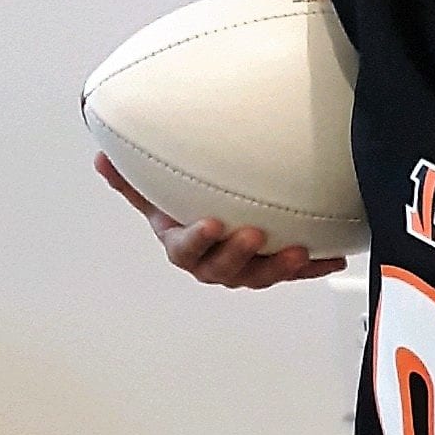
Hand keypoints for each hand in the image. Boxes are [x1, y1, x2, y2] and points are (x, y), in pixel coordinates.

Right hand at [93, 152, 347, 287]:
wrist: (209, 229)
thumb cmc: (181, 210)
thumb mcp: (154, 195)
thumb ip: (131, 180)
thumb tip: (102, 158)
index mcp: (183, 246)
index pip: (185, 249)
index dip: (197, 240)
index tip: (210, 223)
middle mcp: (212, 264)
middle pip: (222, 269)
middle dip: (238, 255)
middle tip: (253, 234)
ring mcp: (244, 269)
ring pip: (258, 276)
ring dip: (277, 267)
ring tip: (296, 252)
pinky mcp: (272, 268)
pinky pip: (293, 273)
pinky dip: (314, 267)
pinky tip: (333, 260)